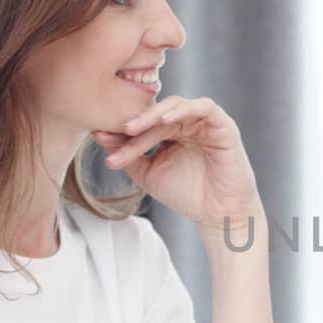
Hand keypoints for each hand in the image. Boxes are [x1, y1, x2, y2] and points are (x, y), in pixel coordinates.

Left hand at [92, 96, 262, 234]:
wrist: (218, 216)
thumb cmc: (187, 195)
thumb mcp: (148, 174)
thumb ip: (129, 154)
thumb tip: (101, 136)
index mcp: (172, 132)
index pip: (144, 122)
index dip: (121, 129)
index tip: (98, 137)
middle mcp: (188, 123)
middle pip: (156, 113)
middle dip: (134, 122)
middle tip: (114, 131)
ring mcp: (206, 123)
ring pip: (175, 106)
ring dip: (153, 115)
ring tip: (132, 127)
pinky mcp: (223, 125)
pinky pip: (204, 107)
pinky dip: (184, 109)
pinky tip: (165, 118)